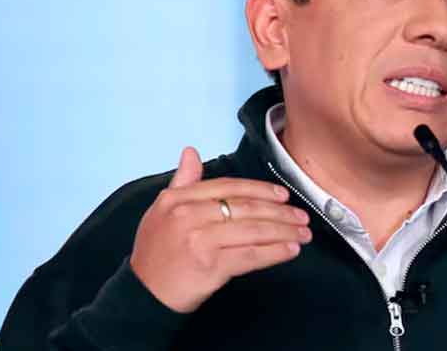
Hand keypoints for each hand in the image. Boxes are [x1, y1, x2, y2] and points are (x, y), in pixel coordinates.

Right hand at [129, 146, 311, 312]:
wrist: (144, 295)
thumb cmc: (156, 253)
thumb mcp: (161, 210)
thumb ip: (182, 181)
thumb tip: (191, 151)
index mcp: (178, 199)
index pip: (228, 187)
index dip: (260, 190)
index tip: (282, 195)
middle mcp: (188, 215)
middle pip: (245, 208)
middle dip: (279, 212)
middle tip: (302, 216)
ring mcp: (200, 240)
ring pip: (253, 230)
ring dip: (284, 231)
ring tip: (303, 234)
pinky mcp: (210, 265)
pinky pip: (251, 255)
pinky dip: (275, 253)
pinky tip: (290, 251)